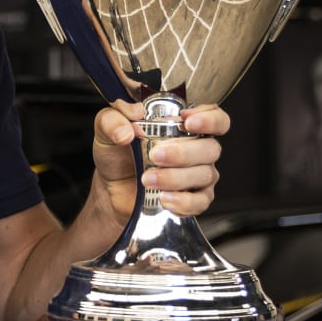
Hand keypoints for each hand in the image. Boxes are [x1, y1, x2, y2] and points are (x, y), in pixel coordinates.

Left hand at [93, 101, 227, 222]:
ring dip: (175, 177)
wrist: (110, 189)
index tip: (187, 122)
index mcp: (182, 126)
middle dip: (182, 153)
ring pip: (204, 174)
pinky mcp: (193, 199)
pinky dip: (182, 201)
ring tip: (147, 179)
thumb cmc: (117, 155)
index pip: (215, 118)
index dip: (209, 119)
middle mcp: (196, 149)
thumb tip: (130, 124)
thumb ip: (113, 119)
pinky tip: (163, 198)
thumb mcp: (106, 130)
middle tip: (154, 155)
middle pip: (210, 148)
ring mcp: (198, 175)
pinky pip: (200, 201)